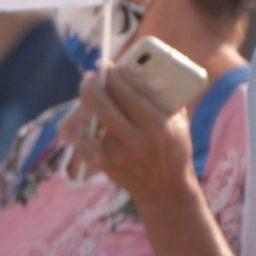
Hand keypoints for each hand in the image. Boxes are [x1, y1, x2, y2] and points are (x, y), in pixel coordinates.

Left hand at [58, 66, 197, 213]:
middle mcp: (138, 140)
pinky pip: (85, 147)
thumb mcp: (178, 123)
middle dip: (94, 86)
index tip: (107, 65)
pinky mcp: (108, 166)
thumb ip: (164, 98)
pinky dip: (78, 134)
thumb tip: (142, 71)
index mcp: (158, 126)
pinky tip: (76, 122)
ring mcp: (121, 154)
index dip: (114, 76)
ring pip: (94, 122)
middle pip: (106, 106)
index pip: (130, 94)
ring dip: (86, 102)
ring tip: (87, 90)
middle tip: (91, 75)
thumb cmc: (173, 148)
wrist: (166, 190)